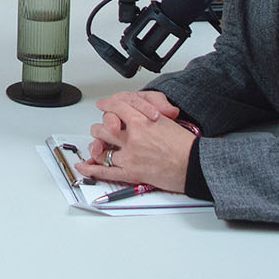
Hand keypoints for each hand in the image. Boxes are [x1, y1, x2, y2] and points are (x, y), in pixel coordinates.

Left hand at [75, 94, 193, 191]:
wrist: (195, 165)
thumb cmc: (187, 146)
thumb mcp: (166, 120)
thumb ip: (146, 116)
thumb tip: (133, 114)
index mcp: (143, 120)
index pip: (116, 106)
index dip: (108, 105)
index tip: (104, 105)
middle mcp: (133, 137)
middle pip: (103, 127)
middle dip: (102, 127)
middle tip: (105, 129)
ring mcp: (130, 156)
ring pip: (101, 147)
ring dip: (97, 145)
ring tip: (98, 145)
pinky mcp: (131, 173)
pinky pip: (104, 171)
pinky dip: (91, 169)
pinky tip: (83, 166)